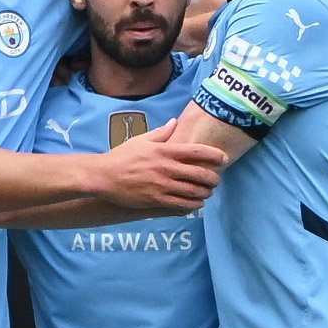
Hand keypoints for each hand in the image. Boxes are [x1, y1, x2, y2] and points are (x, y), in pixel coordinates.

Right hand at [95, 121, 223, 211]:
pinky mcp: (156, 200)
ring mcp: (162, 185)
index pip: (196, 151)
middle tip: (216, 180)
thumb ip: (161, 132)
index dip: (214, 155)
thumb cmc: (121, 157)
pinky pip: (181, 204)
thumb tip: (175, 122)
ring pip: (193, 191)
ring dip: (205, 193)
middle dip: (213, 178)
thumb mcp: (140, 140)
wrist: (103, 177)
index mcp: (164, 151)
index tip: (224, 158)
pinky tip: (197, 204)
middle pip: (200, 173)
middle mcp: (166, 168)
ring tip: (208, 192)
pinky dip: (193, 205)